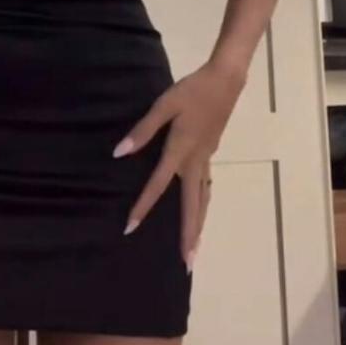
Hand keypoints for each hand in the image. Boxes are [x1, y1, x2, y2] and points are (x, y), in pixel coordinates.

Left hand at [113, 59, 246, 268]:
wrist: (226, 80)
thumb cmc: (191, 90)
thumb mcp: (163, 106)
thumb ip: (142, 131)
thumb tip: (120, 153)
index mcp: (180, 151)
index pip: (158, 185)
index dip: (143, 207)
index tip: (130, 227)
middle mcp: (195, 162)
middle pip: (193, 206)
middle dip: (189, 237)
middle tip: (187, 264)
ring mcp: (206, 159)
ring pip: (203, 199)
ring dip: (199, 225)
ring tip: (194, 248)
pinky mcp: (210, 152)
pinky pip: (206, 186)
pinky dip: (202, 204)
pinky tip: (199, 208)